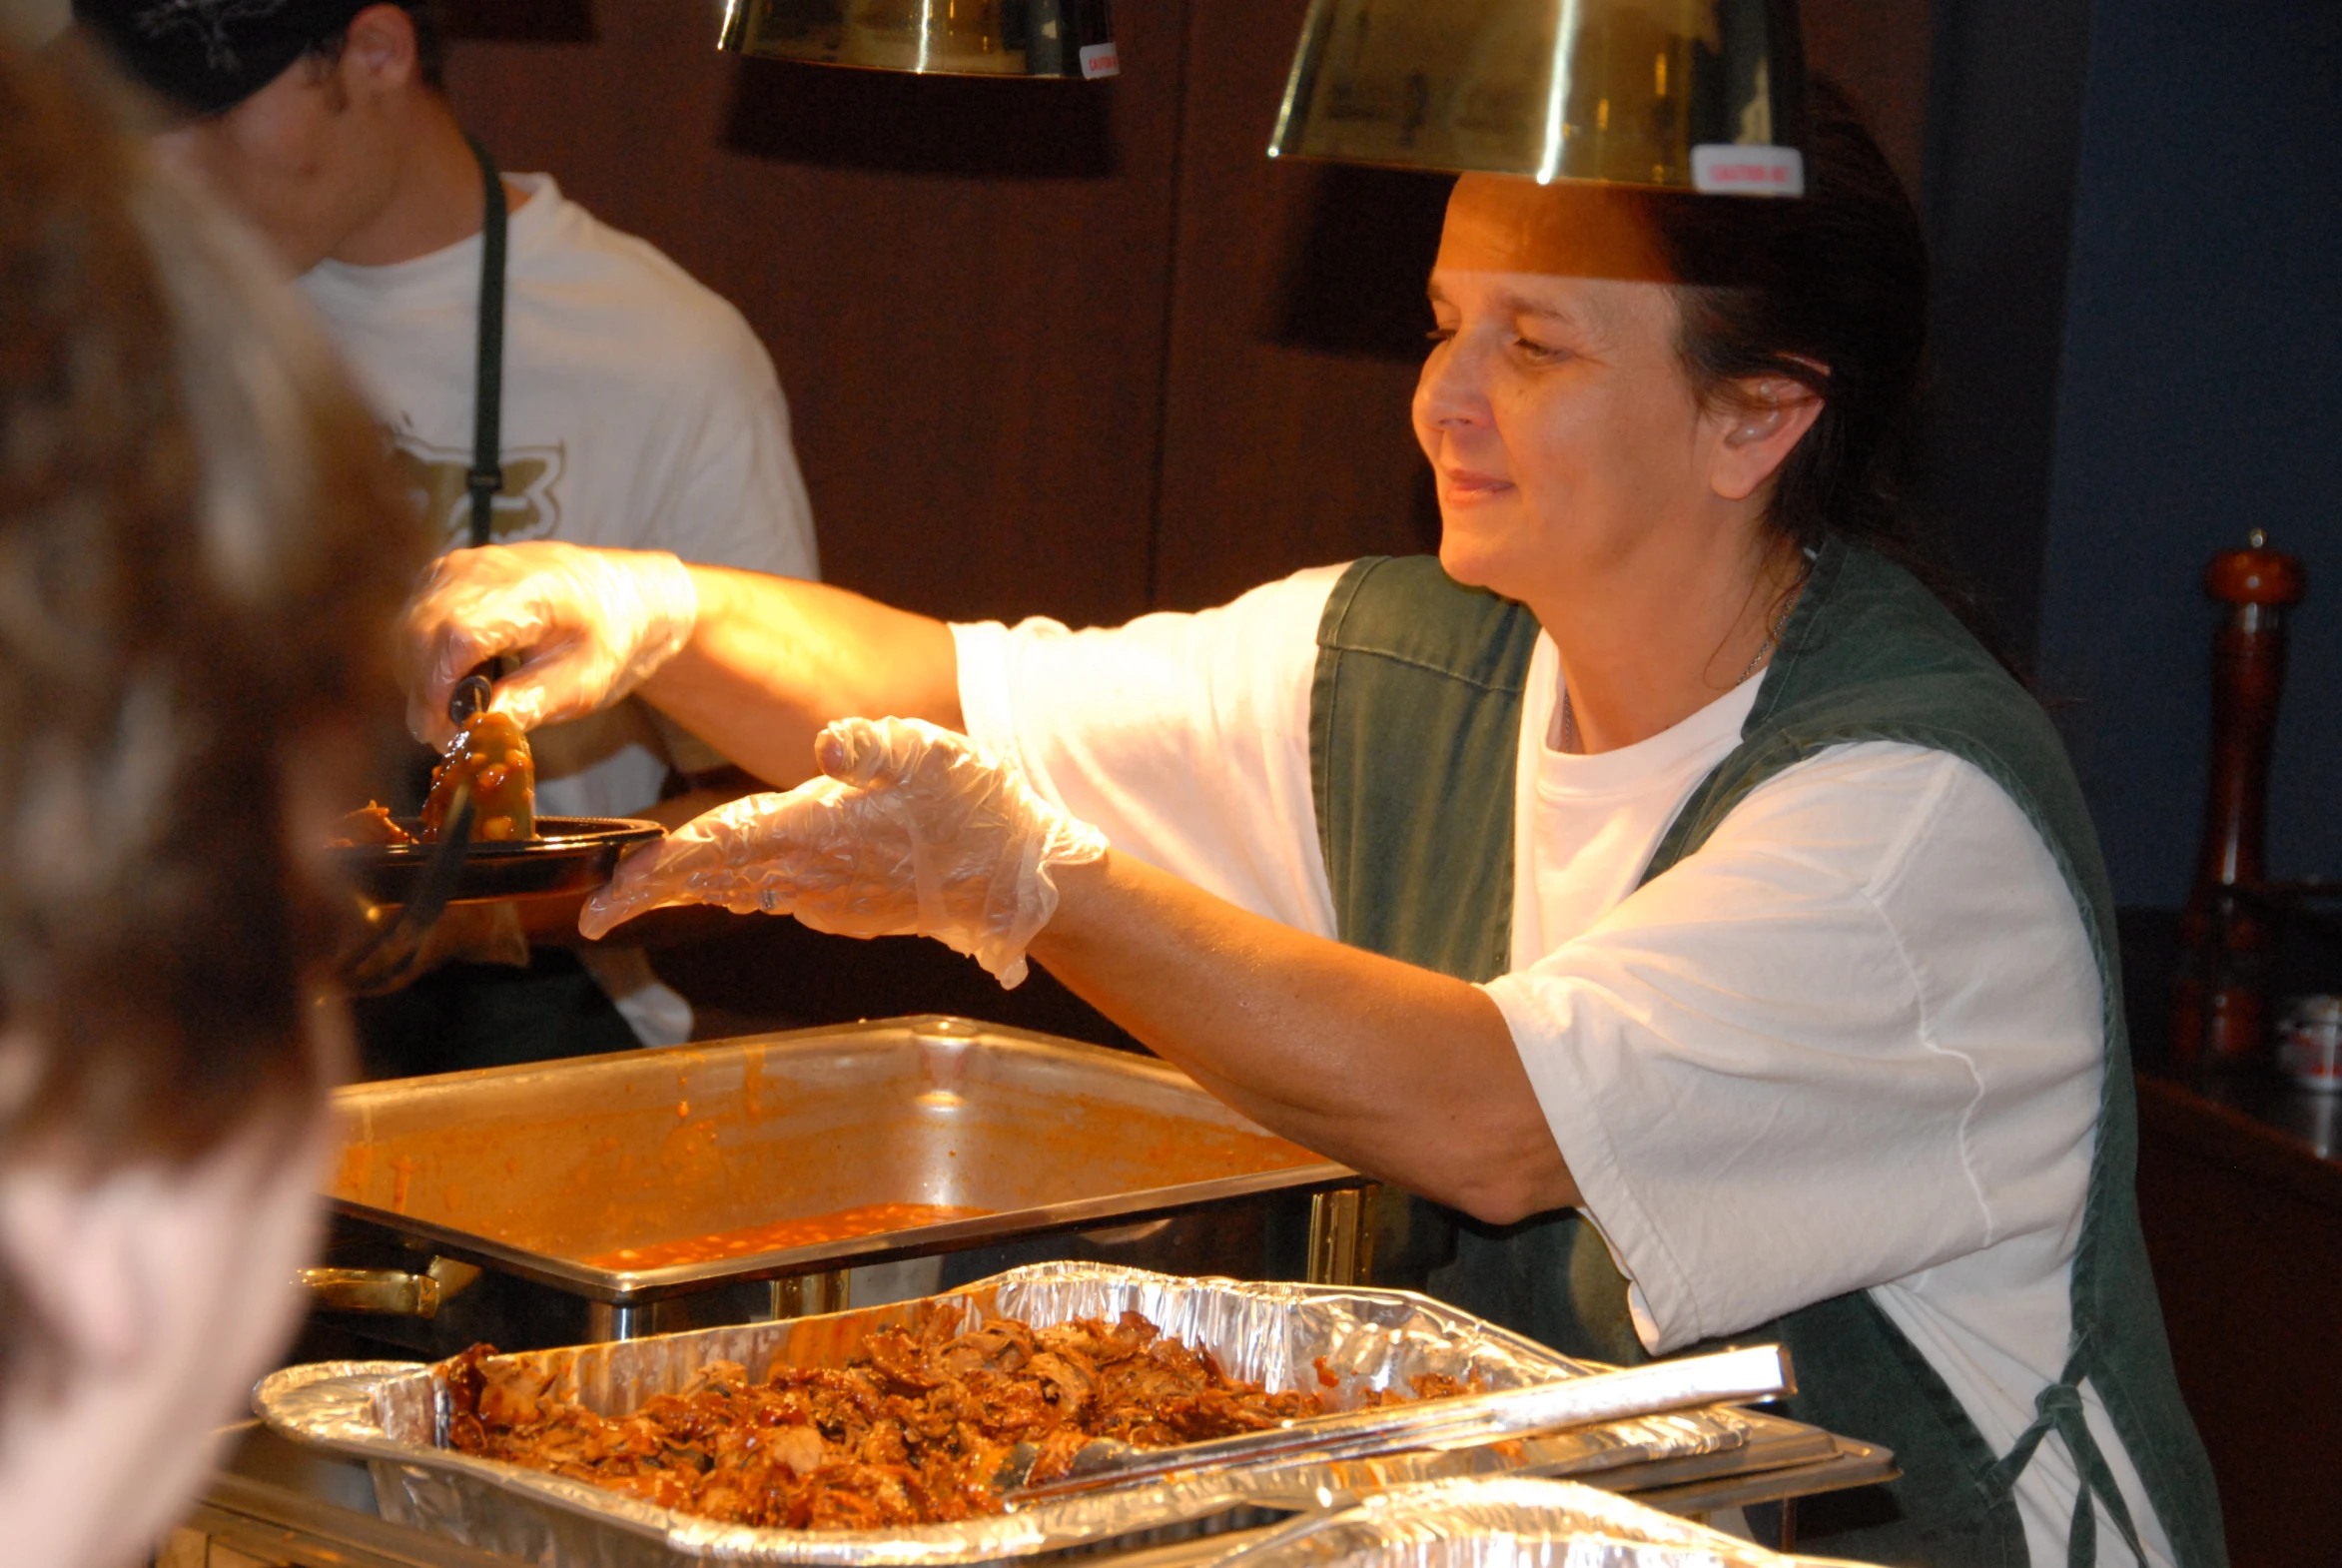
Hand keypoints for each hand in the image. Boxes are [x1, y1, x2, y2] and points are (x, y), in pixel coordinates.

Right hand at [396, 541, 697, 747]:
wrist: (620, 597)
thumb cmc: (609, 638)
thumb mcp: (584, 683)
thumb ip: (532, 703)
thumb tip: (478, 730)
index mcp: (526, 590)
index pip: (456, 636)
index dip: (439, 691)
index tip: (446, 736)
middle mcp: (480, 568)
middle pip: (421, 633)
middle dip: (426, 693)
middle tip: (453, 736)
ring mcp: (456, 567)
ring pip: (408, 630)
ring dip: (423, 679)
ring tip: (464, 711)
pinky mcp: (443, 576)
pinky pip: (413, 623)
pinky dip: (426, 661)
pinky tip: (461, 682)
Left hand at [579, 717, 1106, 987]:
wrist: (1024, 880)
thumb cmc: (975, 810)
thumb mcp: (932, 755)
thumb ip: (874, 746)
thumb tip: (832, 743)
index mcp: (812, 831)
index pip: (710, 853)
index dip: (651, 877)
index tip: (600, 905)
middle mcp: (809, 877)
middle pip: (712, 882)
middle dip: (655, 893)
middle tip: (599, 910)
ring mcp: (831, 900)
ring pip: (745, 892)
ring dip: (698, 889)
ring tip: (655, 885)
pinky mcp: (853, 910)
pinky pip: (784, 898)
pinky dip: (748, 890)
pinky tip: (740, 880)